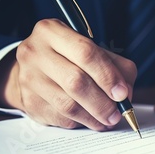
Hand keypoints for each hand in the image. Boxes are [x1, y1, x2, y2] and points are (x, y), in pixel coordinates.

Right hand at [0, 19, 136, 130]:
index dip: (108, 75)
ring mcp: (28, 78)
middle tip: (117, 114)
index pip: (85, 52)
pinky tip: (90, 119)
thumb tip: (126, 94)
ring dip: (94, 117)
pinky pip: (61, 118)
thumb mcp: (91, 50)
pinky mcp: (29, 102)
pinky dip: (81, 122)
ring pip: (68, 105)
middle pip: (75, 82)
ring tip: (108, 120)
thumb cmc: (69, 58)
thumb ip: (115, 66)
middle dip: (103, 103)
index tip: (123, 94)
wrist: (33, 70)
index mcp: (52, 31)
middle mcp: (35, 52)